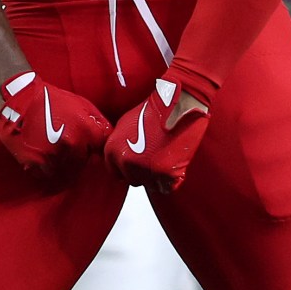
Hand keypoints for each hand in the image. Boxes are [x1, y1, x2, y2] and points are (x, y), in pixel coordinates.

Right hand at [0, 69, 110, 180]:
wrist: (20, 99)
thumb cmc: (52, 99)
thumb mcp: (82, 104)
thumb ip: (99, 123)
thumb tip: (109, 139)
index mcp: (85, 130)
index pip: (100, 151)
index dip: (94, 148)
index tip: (90, 147)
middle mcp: (71, 145)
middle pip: (83, 162)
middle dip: (78, 155)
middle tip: (68, 144)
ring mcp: (53, 156)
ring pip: (66, 171)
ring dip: (63, 164)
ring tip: (54, 148)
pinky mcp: (35, 163)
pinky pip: (47, 174)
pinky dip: (46, 168)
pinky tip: (43, 154)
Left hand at [104, 70, 211, 192]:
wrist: (178, 102)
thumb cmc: (155, 110)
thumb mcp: (125, 124)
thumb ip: (120, 145)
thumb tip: (119, 160)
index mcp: (112, 150)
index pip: (116, 173)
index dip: (128, 169)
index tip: (139, 163)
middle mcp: (125, 162)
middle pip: (134, 180)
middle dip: (144, 172)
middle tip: (157, 157)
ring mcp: (145, 169)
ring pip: (150, 185)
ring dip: (159, 176)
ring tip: (167, 157)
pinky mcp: (165, 173)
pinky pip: (168, 187)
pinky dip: (173, 179)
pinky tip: (175, 162)